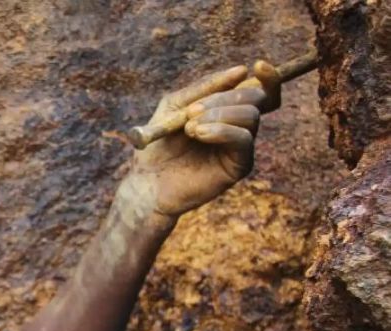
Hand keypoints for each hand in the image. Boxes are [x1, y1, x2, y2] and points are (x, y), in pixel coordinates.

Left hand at [124, 62, 280, 219]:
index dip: (267, 77)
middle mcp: (238, 126)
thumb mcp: (175, 106)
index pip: (259, 90)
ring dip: (219, 114)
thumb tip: (242, 71)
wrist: (147, 181)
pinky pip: (243, 140)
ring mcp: (241, 146)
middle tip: (192, 111)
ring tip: (189, 128)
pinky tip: (199, 134)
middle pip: (256, 98)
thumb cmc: (158, 144)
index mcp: (226, 110)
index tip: (258, 65)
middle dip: (225, 98)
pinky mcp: (239, 166)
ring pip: (251, 116)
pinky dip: (222, 131)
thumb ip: (204, 88)